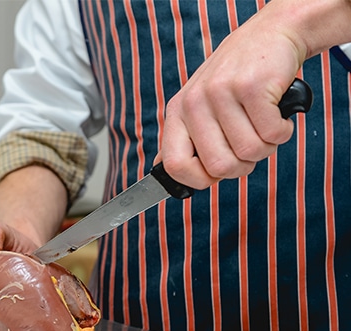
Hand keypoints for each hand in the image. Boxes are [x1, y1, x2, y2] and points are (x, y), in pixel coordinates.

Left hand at [157, 0, 347, 188]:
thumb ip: (183, 140)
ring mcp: (220, 92)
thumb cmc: (235, 80)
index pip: (175, 165)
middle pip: (219, 167)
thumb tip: (162, 172)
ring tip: (263, 123)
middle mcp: (193, 102)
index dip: (199, 180)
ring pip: (250, 152)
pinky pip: (273, 135)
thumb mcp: (198, 107)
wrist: (269, 36)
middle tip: (249, 145)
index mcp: (177, 113)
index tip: (215, 174)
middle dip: (243, 166)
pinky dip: (282, 131)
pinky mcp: (251, 86)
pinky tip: (276, 113)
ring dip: (266, 146)